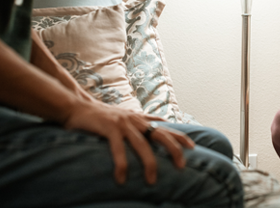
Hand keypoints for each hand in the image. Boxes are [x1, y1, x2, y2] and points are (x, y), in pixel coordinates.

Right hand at [63, 101, 194, 184]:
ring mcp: (123, 124)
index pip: (166, 128)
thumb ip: (144, 120)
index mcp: (140, 120)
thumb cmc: (103, 115)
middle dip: (173, 150)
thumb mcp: (128, 116)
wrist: (78, 106)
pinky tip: (122, 178)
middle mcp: (135, 120)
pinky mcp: (109, 128)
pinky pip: (118, 148)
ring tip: (152, 181)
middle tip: (182, 166)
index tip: (193, 147)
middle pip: (160, 135)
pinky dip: (122, 164)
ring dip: (149, 163)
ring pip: (142, 144)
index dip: (180, 136)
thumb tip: (160, 121)